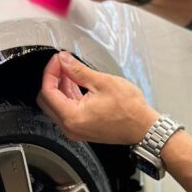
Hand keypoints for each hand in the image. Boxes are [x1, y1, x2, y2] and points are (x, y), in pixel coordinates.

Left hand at [38, 52, 157, 143]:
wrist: (144, 127)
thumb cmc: (130, 110)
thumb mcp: (103, 82)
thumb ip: (78, 71)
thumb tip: (64, 60)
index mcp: (73, 117)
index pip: (48, 92)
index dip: (50, 72)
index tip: (58, 60)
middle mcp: (71, 127)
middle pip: (47, 100)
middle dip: (52, 80)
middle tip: (62, 64)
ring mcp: (76, 130)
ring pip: (56, 106)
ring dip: (60, 87)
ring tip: (71, 72)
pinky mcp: (82, 129)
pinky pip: (66, 112)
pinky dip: (68, 97)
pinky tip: (76, 85)